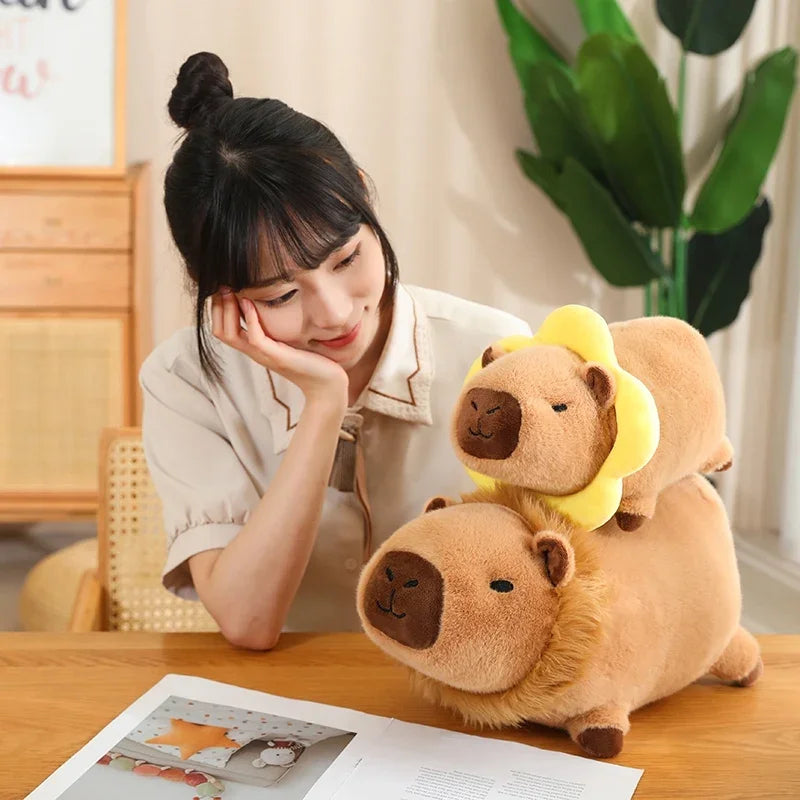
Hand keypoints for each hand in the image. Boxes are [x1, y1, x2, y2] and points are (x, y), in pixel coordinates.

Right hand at [211, 288, 347, 406]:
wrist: (327, 385)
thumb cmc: (312, 361)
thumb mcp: (290, 339)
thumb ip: (279, 326)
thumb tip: (274, 304)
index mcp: (255, 348)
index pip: (223, 330)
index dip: (218, 309)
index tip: (223, 288)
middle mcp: (255, 352)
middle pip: (220, 331)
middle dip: (217, 307)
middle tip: (222, 285)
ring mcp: (264, 355)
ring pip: (230, 334)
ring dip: (227, 310)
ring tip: (230, 291)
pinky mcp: (277, 357)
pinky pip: (255, 337)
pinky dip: (249, 318)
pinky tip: (249, 302)